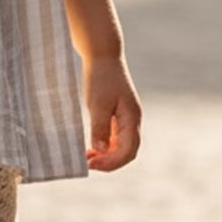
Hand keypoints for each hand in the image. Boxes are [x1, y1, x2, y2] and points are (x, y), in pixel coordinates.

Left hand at [85, 57, 141, 172]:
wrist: (103, 56)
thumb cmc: (101, 78)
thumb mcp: (97, 103)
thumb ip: (100, 128)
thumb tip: (101, 150)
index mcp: (132, 119)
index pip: (127, 151)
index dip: (110, 163)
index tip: (90, 164)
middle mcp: (133, 121)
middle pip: (128, 152)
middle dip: (109, 162)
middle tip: (88, 164)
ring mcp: (127, 118)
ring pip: (122, 146)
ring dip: (107, 155)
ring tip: (87, 158)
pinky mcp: (119, 115)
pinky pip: (116, 138)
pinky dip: (105, 146)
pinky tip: (91, 147)